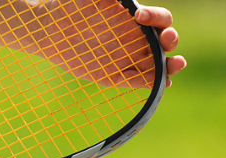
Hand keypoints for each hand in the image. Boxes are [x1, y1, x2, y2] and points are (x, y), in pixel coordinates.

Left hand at [27, 0, 185, 87]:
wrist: (48, 28)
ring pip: (158, 62)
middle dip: (170, 38)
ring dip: (171, 64)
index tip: (139, 14)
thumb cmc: (71, 7)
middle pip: (165, 40)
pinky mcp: (116, 75)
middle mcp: (136, 38)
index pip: (159, 18)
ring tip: (178, 63)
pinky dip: (153, 82)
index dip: (157, 16)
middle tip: (166, 37)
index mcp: (136, 19)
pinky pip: (138, 80)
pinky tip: (163, 82)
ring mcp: (127, 57)